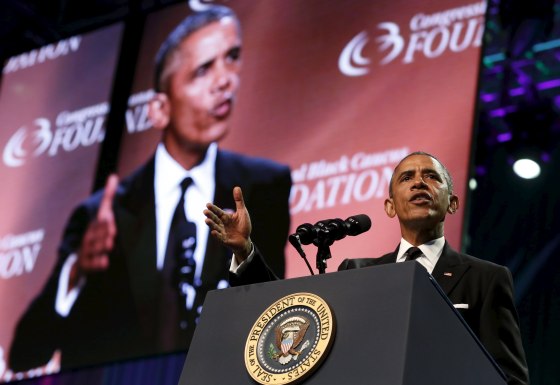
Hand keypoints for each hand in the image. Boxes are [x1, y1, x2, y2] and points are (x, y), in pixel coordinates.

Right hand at [69, 174, 117, 288]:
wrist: (82, 261)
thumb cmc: (96, 234)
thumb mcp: (103, 216)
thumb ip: (109, 198)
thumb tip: (113, 176)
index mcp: (93, 225)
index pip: (100, 221)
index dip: (105, 220)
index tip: (110, 219)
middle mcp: (88, 237)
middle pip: (97, 234)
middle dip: (104, 233)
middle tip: (112, 234)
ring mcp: (86, 250)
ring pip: (94, 247)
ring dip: (101, 247)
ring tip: (109, 245)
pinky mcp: (86, 264)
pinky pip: (92, 264)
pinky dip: (98, 263)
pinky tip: (105, 262)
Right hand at [204, 186, 251, 262]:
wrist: (246, 240)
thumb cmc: (243, 225)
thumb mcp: (242, 212)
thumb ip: (239, 201)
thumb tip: (236, 187)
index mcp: (226, 217)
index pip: (218, 212)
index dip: (213, 209)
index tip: (208, 204)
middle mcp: (222, 224)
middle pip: (215, 219)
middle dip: (210, 216)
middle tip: (205, 211)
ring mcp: (223, 233)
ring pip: (216, 228)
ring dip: (211, 224)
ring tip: (206, 220)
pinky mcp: (225, 241)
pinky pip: (220, 238)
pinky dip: (217, 235)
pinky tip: (213, 232)